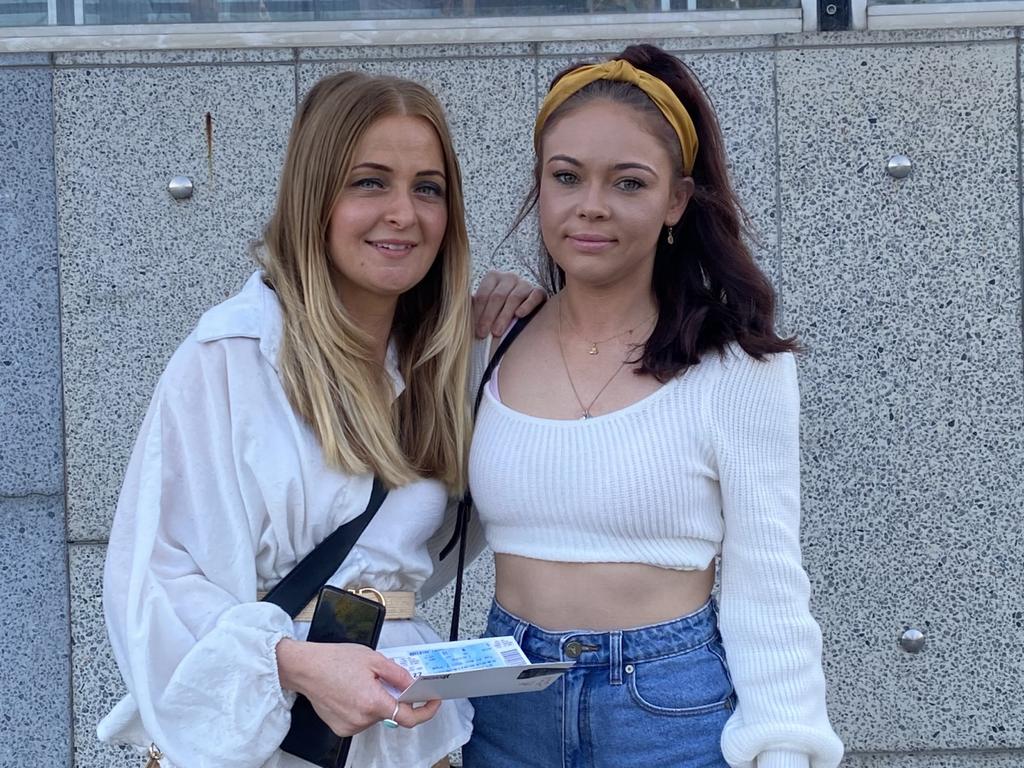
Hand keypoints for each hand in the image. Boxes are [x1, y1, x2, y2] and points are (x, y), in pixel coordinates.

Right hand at [277, 639, 440, 736]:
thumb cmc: (334, 660)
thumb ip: (398, 674)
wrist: (305, 668)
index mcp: (372, 701)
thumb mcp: (373, 659)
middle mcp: (361, 719)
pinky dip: (363, 708)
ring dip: (376, 702)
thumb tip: (414, 684)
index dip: (425, 711)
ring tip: (360, 683)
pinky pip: (362, 720)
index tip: (432, 702)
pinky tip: (352, 692)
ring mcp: (350, 726)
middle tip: (381, 678)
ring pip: (376, 716)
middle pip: (391, 712)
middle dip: (392, 696)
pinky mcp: (341, 729)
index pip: (408, 717)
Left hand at [472, 270, 545, 338]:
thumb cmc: (498, 312)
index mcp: (492, 277)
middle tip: (483, 334)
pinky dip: (527, 305)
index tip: (475, 330)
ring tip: (497, 332)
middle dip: (489, 316)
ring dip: (504, 316)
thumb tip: (459, 312)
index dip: (478, 313)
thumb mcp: (484, 308)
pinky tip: (520, 315)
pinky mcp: (539, 291)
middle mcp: (509, 277)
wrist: (523, 313)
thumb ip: (473, 308)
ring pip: (514, 297)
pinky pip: (534, 296)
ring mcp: (525, 283)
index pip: (483, 295)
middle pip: (497, 296)